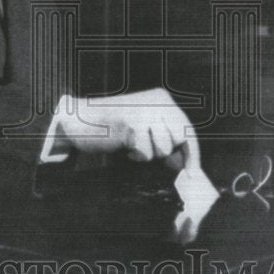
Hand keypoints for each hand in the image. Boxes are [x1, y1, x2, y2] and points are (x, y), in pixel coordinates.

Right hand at [54, 88, 198, 169]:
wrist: (79, 121)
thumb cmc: (112, 127)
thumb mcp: (144, 128)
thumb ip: (164, 138)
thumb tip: (184, 164)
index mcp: (163, 99)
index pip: (187, 129)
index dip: (192, 153)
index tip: (194, 173)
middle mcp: (159, 101)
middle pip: (179, 139)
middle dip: (164, 151)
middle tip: (142, 147)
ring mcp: (147, 110)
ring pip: (163, 147)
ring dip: (147, 152)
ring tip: (131, 142)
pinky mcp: (134, 122)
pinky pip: (145, 152)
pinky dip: (135, 154)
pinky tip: (122, 142)